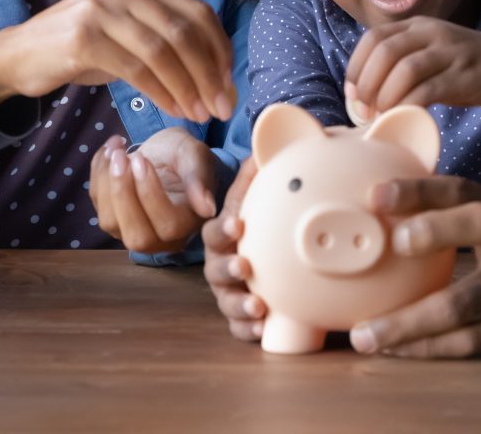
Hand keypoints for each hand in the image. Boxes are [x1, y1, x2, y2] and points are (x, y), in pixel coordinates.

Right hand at [0, 0, 234, 122]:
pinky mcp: (84, 37)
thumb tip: (218, 79)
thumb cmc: (80, 51)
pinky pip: (137, 68)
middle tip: (221, 107)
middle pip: (184, 31)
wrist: (16, 56)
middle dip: (210, 73)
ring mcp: (101, 8)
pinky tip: (173, 110)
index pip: (197, 12)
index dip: (219, 50)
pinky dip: (162, 92)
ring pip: (164, 50)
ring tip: (200, 114)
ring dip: (188, 87)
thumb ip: (168, 45)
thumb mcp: (128, 38)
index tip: (228, 84)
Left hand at [89, 129, 220, 253]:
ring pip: (110, 223)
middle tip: (121, 157)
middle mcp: (161, 237)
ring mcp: (132, 231)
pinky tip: (109, 150)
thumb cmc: (184, 156)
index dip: (150, 194)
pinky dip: (97, 174)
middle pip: (137, 236)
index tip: (141, 159)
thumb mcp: (195, 156)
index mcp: (188, 223)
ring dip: (106, 183)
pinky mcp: (112, 218)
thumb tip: (207, 208)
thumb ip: (199, 179)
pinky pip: (97, 203)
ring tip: (116, 150)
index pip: (168, 225)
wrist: (166, 154)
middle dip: (123, 194)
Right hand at [201, 156, 265, 341]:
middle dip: (229, 268)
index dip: (224, 227)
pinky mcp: (240, 314)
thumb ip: (253, 176)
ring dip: (240, 304)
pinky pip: (239, 327)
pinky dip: (249, 330)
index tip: (238, 224)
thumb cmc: (251, 217)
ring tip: (259, 306)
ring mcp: (228, 290)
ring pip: (226, 301)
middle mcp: (219, 263)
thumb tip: (261, 149)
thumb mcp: (251, 196)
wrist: (249, 243)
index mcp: (222, 235)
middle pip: (216, 269)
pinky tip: (264, 330)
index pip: (216, 230)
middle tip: (245, 266)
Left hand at [344, 18, 480, 119]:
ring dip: (385, 96)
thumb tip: (362, 94)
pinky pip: (430, 89)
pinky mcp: (468, 75)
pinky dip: (410, 105)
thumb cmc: (468, 70)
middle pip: (384, 51)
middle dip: (366, 84)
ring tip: (380, 116)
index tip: (352, 95)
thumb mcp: (432, 56)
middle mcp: (433, 32)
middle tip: (363, 110)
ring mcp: (452, 51)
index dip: (355, 67)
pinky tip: (406, 118)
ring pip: (404, 69)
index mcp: (418, 26)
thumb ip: (401, 65)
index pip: (373, 38)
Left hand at [348, 177, 480, 356]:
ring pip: (463, 304)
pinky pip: (474, 342)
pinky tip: (399, 352)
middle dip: (429, 235)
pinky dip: (433, 349)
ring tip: (365, 336)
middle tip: (388, 246)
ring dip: (409, 323)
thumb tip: (388, 211)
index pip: (460, 190)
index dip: (419, 188)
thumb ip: (458, 210)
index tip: (376, 193)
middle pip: (475, 230)